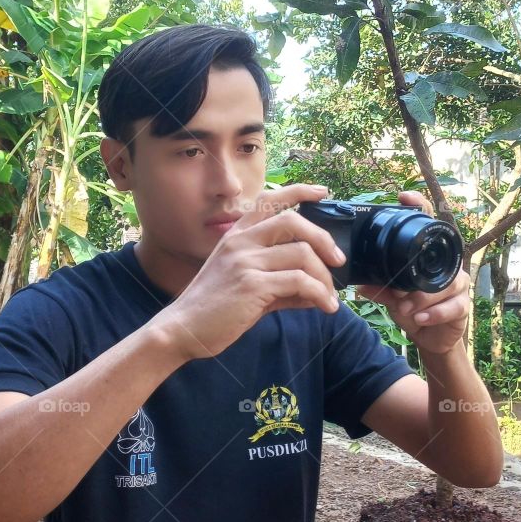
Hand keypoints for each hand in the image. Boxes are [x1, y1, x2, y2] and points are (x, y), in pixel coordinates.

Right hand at [158, 183, 346, 362]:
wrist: (182, 329)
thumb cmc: (212, 309)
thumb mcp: (245, 285)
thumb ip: (278, 281)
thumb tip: (315, 290)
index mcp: (236, 236)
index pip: (269, 201)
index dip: (299, 192)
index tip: (321, 192)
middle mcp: (240, 242)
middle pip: (293, 222)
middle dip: (324, 239)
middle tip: (338, 261)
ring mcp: (245, 261)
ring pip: (302, 254)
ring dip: (324, 277)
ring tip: (331, 297)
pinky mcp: (252, 285)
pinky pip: (298, 281)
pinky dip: (319, 294)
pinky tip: (325, 307)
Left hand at [356, 190, 470, 355]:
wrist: (430, 338)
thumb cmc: (413, 310)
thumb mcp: (392, 298)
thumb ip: (381, 289)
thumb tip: (361, 284)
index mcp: (429, 258)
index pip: (428, 225)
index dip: (420, 207)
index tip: (404, 197)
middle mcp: (447, 266)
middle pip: (437, 260)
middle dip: (417, 280)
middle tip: (398, 295)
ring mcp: (458, 285)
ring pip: (445, 286)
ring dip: (422, 299)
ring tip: (406, 309)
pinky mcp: (463, 305)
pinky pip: (453, 306)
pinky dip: (434, 313)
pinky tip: (420, 318)